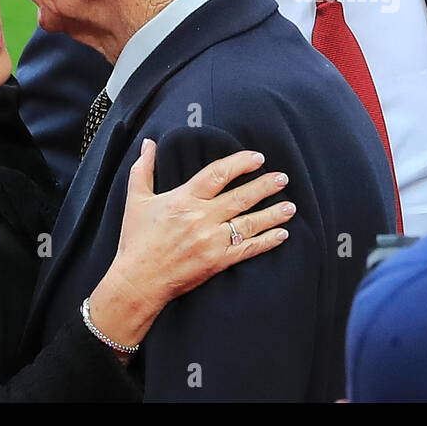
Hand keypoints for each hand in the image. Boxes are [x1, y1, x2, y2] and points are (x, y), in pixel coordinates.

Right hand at [88, 138, 293, 353]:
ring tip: (290, 206)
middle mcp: (201, 218)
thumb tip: (149, 143)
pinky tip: (282, 234)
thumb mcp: (136, 200)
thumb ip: (144, 169)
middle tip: (282, 178)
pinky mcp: (217, 262)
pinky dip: (266, 241)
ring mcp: (211, 241)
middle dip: (264, 186)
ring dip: (272, 214)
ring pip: (249, 223)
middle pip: (240, 197)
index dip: (240, 164)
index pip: (217, 174)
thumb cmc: (137, 241)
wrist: (137, 282)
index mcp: (184, 199)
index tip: (257, 158)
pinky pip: (247, 249)